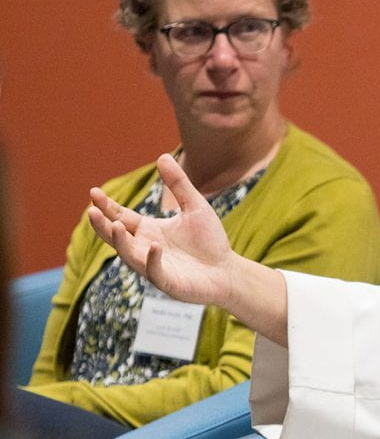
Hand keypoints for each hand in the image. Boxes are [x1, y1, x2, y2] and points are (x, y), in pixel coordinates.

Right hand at [87, 153, 234, 306]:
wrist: (228, 271)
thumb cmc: (210, 241)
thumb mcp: (195, 206)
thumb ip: (179, 184)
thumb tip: (162, 156)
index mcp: (148, 231)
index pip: (120, 217)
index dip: (106, 207)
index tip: (93, 192)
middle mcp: (144, 248)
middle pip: (116, 237)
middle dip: (102, 225)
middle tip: (92, 212)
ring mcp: (153, 267)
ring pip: (130, 255)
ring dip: (121, 242)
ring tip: (115, 226)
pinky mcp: (168, 282)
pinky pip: (155, 272)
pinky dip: (152, 260)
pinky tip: (154, 247)